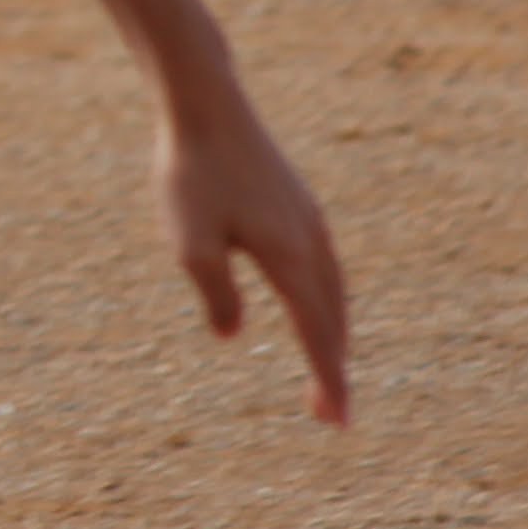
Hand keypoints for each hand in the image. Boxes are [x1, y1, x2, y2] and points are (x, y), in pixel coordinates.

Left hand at [159, 93, 350, 426]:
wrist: (207, 107)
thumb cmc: (191, 175)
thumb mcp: (190, 243)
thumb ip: (216, 293)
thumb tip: (232, 336)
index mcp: (290, 258)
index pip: (316, 333)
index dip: (328, 380)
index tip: (337, 421)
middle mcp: (312, 243)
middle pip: (333, 318)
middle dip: (333, 367)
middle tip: (330, 414)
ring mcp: (310, 221)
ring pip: (334, 291)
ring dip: (334, 332)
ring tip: (330, 367)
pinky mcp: (300, 205)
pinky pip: (326, 267)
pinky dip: (328, 299)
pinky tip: (317, 302)